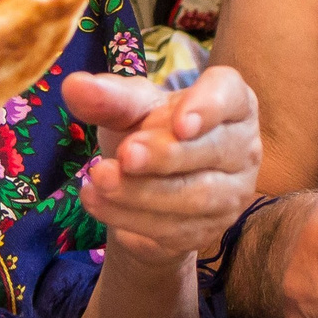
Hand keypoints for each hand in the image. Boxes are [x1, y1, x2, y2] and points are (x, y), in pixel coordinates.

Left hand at [64, 67, 262, 263]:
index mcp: (232, 103)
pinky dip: (132, 219)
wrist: (148, 187)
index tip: (179, 122)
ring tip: (98, 181)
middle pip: (212, 151)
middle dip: (165, 155)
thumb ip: (109, 98)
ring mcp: (232, 194)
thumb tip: (74, 85)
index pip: (230, 96)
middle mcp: (243, 148)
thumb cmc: (149, 132)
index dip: (208, 108)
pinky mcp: (210, 231)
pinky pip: (176, 230)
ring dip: (141, 192)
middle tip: (124, 154)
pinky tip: (99, 205)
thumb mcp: (129, 109)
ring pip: (195, 197)